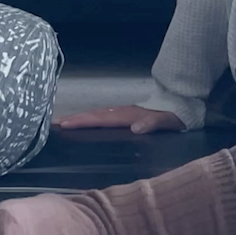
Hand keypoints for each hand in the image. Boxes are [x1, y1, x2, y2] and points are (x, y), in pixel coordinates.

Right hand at [55, 104, 185, 133]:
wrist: (181, 106)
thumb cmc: (174, 118)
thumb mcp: (168, 122)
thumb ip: (153, 123)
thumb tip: (135, 128)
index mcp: (128, 115)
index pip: (101, 119)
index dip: (83, 121)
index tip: (65, 124)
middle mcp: (122, 112)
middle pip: (94, 115)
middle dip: (75, 119)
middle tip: (53, 123)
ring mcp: (123, 112)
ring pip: (97, 114)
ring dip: (80, 118)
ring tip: (62, 123)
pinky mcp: (125, 115)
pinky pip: (103, 116)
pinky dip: (90, 118)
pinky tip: (84, 123)